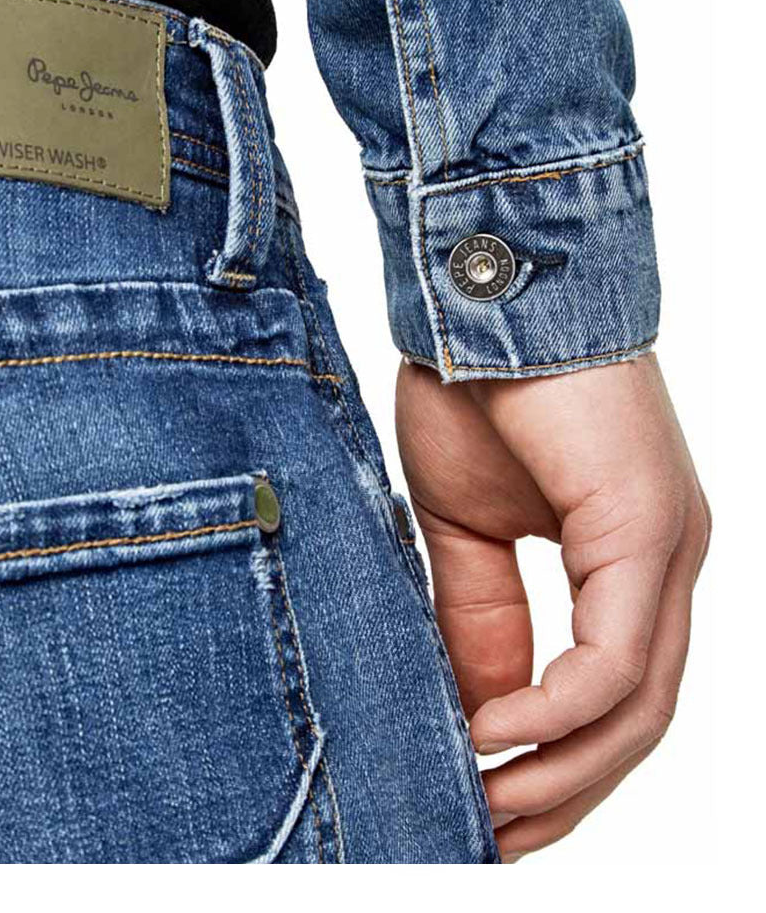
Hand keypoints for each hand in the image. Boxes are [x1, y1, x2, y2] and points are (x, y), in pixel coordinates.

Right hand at [396, 353, 709, 861]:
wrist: (479, 295)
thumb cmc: (475, 395)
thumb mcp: (463, 534)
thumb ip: (478, 621)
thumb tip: (476, 713)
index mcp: (629, 564)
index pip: (612, 697)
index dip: (554, 765)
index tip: (488, 808)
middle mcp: (667, 565)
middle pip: (636, 722)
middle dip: (563, 792)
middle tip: (492, 837)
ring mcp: (669, 547)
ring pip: (639, 706)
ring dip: (560, 768)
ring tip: (487, 805)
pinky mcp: (649, 527)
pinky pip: (618, 655)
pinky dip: (559, 709)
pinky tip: (496, 736)